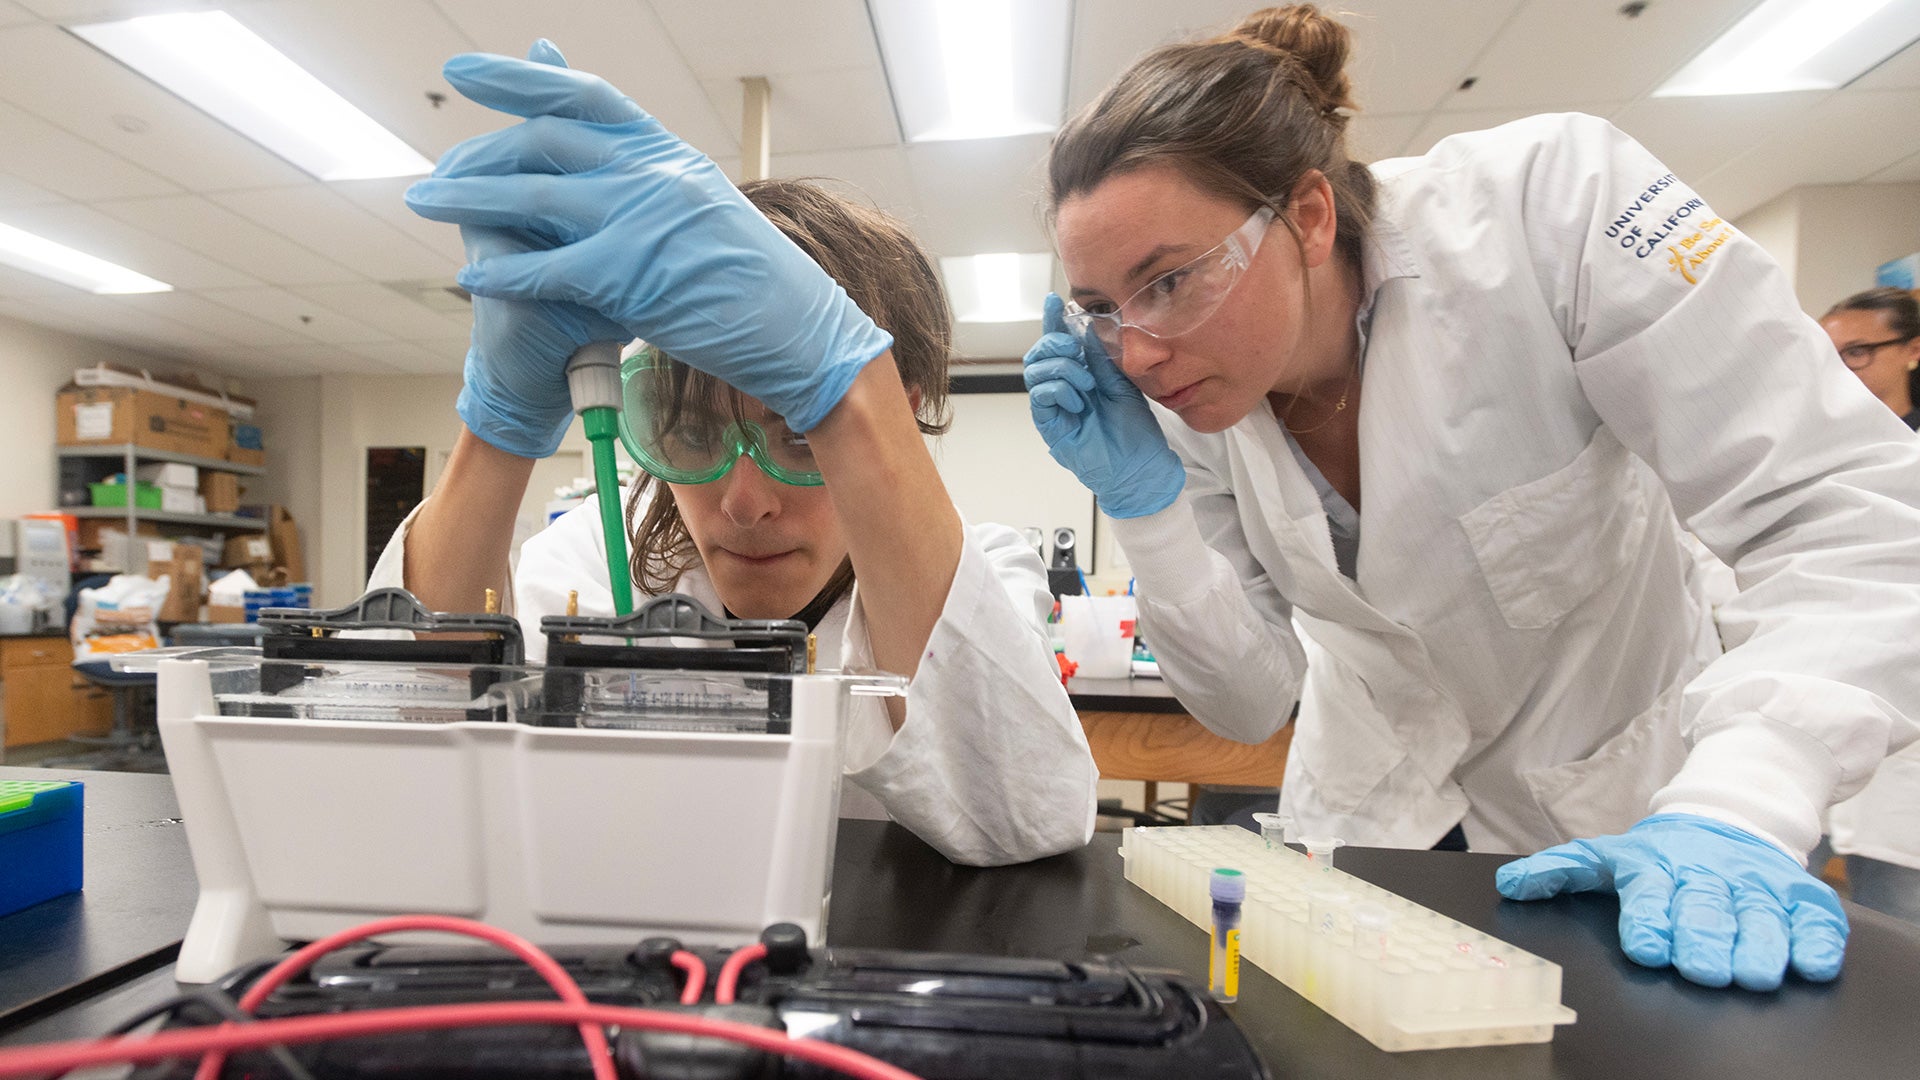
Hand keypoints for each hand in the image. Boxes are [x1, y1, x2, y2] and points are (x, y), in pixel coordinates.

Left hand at [405, 45, 890, 432]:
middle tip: (437, 164)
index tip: (470, 73)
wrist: (803, 333)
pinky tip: (470, 272)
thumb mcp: (706, 211)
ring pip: (532, 194)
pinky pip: (546, 266)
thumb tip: (620, 167)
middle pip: (545, 140)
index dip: (521, 78)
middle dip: (480, 149)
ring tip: (424, 200)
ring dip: (469, 198)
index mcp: (669, 152)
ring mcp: (640, 218)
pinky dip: (503, 269)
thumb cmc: (761, 285)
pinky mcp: (629, 274)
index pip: (584, 97)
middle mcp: (652, 171)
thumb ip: (655, 182)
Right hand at [1022, 293, 1183, 517]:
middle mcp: (1064, 389)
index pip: (1061, 344)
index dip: (1054, 322)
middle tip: (1075, 350)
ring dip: (1061, 368)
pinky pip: (1040, 397)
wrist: (1141, 466)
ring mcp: (1055, 408)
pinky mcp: (1051, 426)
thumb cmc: (1136, 431)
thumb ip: (1102, 358)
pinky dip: (1058, 389)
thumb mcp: (1122, 383)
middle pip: (1039, 354)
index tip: (1055, 301)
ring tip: (1086, 384)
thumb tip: (1087, 328)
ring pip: (1035, 371)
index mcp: (1082, 376)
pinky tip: (1078, 401)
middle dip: (1054, 343)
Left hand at [1495, 813, 1847, 990]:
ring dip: (1758, 943)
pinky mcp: (1798, 890)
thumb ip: (1560, 870)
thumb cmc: (1659, 856)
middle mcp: (1706, 872)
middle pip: (1705, 905)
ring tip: (1752, 973)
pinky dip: (1815, 938)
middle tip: (1703, 968)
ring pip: (1759, 912)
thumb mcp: (1606, 856)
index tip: (1647, 948)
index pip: (1649, 891)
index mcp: (1655, 865)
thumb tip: (1510, 886)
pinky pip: (1812, 914)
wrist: (1726, 818)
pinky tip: (1810, 962)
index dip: (1648, 920)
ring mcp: (1754, 881)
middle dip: (1703, 937)